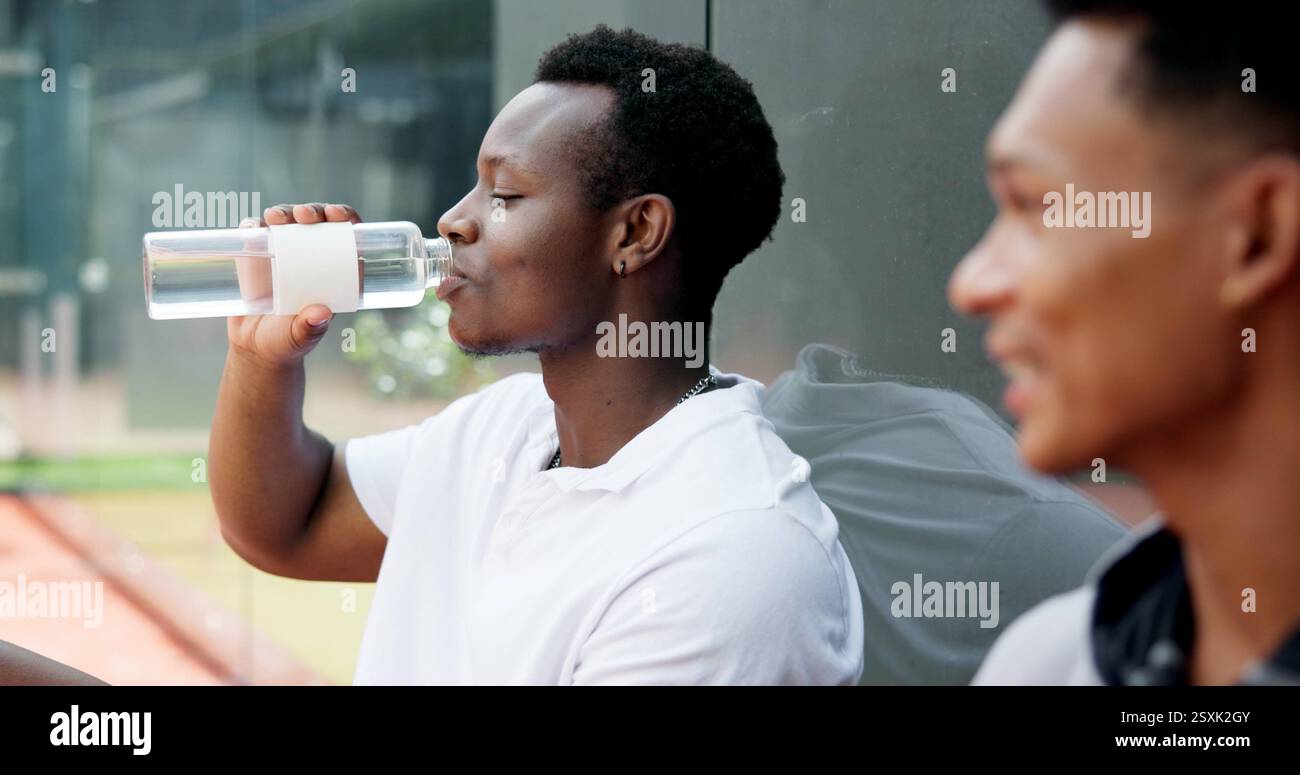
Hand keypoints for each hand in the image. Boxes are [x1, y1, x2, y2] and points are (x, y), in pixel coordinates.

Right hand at [226, 203, 363, 366]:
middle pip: (318, 223)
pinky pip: (256, 232)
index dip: (346, 218)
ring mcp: (284, 254)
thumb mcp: (299, 338)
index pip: (348, 237)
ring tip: (276, 218)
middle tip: (303, 216)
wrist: (255, 346)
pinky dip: (254, 225)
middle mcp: (312, 258)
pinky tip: (254, 226)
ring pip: (288, 222)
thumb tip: (320, 314)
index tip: (336, 215)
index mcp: (335, 272)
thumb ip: (309, 329)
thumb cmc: (286, 342)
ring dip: (285, 212)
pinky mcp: (258, 256)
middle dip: (314, 211)